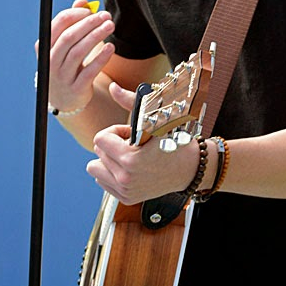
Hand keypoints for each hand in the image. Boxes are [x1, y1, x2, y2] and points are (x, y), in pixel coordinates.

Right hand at [37, 0, 115, 113]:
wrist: (65, 98)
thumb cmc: (66, 63)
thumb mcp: (65, 45)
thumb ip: (73, 22)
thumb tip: (82, 2)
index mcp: (44, 46)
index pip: (59, 24)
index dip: (77, 14)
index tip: (92, 10)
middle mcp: (50, 61)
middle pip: (69, 37)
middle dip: (89, 23)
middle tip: (106, 15)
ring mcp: (62, 76)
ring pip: (78, 52)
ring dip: (96, 36)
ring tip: (110, 26)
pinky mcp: (76, 88)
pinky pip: (89, 71)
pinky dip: (101, 58)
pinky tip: (111, 47)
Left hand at [86, 83, 199, 203]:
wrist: (190, 168)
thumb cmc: (175, 141)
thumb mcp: (155, 119)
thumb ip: (131, 102)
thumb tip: (112, 87)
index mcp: (130, 160)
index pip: (100, 139)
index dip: (115, 132)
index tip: (131, 134)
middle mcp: (125, 179)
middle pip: (97, 153)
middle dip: (113, 145)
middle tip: (135, 145)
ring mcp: (125, 191)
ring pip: (96, 168)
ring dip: (109, 160)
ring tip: (130, 157)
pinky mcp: (126, 198)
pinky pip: (102, 181)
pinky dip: (112, 173)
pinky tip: (131, 169)